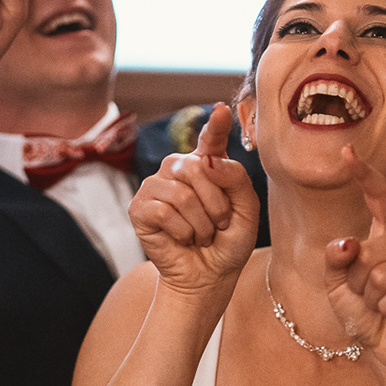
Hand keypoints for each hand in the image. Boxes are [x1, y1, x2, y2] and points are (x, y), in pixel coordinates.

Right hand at [130, 104, 260, 301]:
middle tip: (218, 225)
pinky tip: (182, 239)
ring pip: (182, 194)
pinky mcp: (139, 207)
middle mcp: (179, 168)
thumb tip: (207, 161)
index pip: (211, 139)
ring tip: (201, 235)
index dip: (216, 125)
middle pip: (199, 169)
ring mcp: (156, 186)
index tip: (221, 110)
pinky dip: (181, 232)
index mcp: (208, 164)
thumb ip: (237, 179)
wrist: (209, 276)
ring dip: (200, 223)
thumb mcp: (247, 210)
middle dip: (217, 205)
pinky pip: (163, 211)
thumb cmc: (229, 241)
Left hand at [324, 148, 385, 379]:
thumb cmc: (367, 317)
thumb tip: (347, 242)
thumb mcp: (339, 288)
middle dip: (359, 282)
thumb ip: (336, 261)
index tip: (347, 151)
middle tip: (374, 298)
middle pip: (368, 250)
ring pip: (382, 272)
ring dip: (374, 298)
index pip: (378, 196)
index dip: (363, 173)